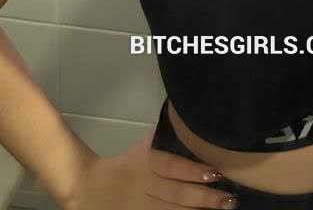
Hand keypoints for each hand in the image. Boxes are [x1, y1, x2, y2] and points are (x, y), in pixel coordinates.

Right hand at [64, 128, 236, 209]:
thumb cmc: (119, 167)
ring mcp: (141, 207)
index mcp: (144, 164)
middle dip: (203, 197)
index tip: (216, 173)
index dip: (193, 170)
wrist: (84, 189)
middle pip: (176, 193)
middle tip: (228, 199)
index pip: (171, 166)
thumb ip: (157, 140)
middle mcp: (144, 186)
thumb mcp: (138, 149)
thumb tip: (176, 112)